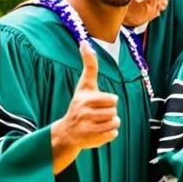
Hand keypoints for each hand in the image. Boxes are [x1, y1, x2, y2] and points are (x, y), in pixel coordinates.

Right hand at [51, 43, 119, 157]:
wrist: (67, 132)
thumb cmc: (79, 104)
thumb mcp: (84, 84)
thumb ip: (89, 64)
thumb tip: (84, 41)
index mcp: (84, 99)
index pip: (113, 100)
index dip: (109, 100)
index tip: (98, 102)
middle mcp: (84, 113)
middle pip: (115, 111)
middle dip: (110, 112)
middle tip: (96, 113)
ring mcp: (87, 128)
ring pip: (115, 123)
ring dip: (110, 123)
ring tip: (97, 122)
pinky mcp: (92, 140)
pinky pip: (113, 134)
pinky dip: (109, 134)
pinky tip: (97, 131)